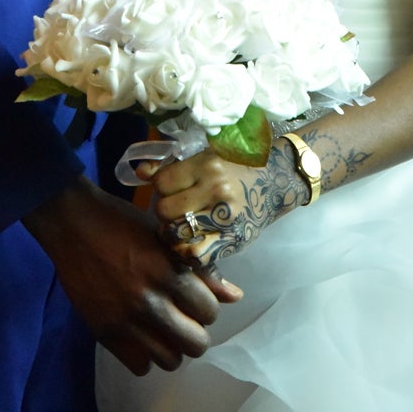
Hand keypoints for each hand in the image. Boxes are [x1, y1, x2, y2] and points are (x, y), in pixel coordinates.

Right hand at [24, 176, 241, 375]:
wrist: (72, 223)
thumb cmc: (121, 221)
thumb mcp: (164, 236)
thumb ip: (200, 269)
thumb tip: (235, 296)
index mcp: (167, 272)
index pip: (209, 311)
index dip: (206, 305)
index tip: (195, 298)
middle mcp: (149, 301)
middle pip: (195, 343)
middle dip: (195, 330)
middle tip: (182, 315)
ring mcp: (125, 321)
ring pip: (170, 360)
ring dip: (171, 345)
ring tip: (162, 327)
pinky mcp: (105, 332)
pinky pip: (139, 366)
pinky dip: (144, 354)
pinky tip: (140, 333)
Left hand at [140, 141, 304, 270]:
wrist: (273, 181)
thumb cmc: (233, 165)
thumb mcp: (204, 156)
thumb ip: (170, 166)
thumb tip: (139, 172)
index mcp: (206, 165)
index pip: (162, 183)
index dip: (159, 186)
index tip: (168, 187)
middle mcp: (215, 191)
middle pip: (165, 210)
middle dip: (164, 211)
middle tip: (173, 209)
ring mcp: (224, 218)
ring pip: (177, 235)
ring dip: (172, 233)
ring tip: (179, 226)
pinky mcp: (232, 241)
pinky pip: (197, 255)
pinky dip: (187, 252)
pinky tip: (189, 242)